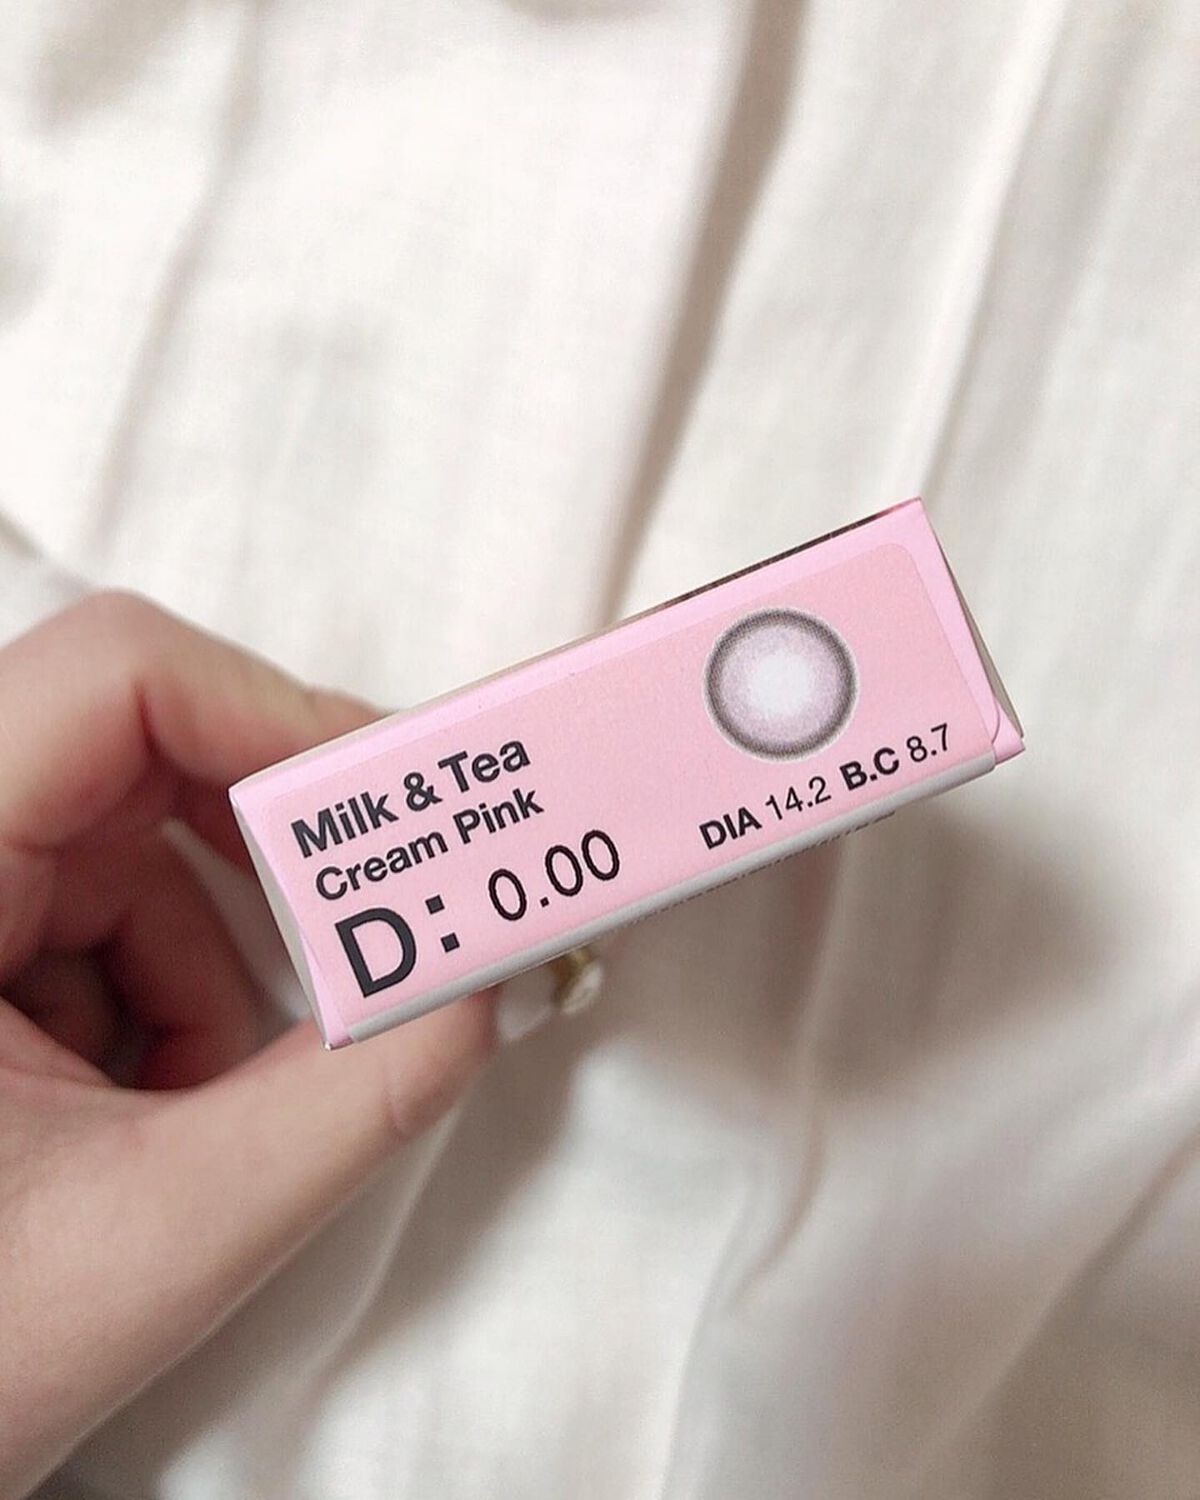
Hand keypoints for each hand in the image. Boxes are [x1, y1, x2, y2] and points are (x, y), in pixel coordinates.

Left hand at [0, 595, 497, 1497]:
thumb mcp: (161, 1231)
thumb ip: (355, 1103)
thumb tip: (486, 986)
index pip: (114, 678)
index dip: (276, 714)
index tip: (394, 809)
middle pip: (149, 752)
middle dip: (275, 865)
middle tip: (372, 942)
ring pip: (144, 848)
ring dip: (216, 968)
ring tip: (188, 1111)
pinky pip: (114, 910)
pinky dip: (173, 996)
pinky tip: (139, 1110)